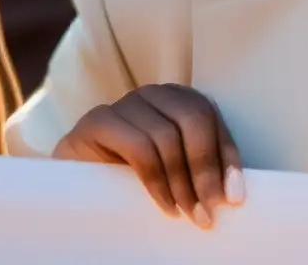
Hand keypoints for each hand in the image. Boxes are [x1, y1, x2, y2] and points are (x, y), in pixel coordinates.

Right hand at [53, 83, 245, 228]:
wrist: (72, 183)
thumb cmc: (129, 178)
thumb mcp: (171, 171)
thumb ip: (195, 169)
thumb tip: (232, 195)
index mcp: (177, 99)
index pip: (211, 119)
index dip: (226, 157)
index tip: (234, 197)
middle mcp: (153, 94)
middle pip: (194, 119)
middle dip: (206, 168)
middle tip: (209, 208)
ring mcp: (125, 103)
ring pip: (167, 135)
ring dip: (182, 181)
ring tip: (188, 213)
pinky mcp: (98, 120)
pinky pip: (139, 146)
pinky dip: (157, 180)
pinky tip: (164, 205)